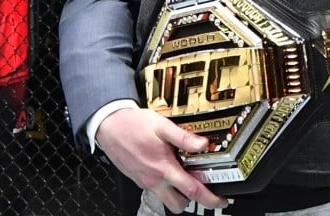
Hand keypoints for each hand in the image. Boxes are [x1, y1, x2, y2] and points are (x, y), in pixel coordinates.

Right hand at [96, 107, 227, 213]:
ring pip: (166, 200)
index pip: (193, 191)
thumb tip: (203, 144)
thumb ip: (183, 137)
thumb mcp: (161, 125)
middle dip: (193, 201)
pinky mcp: (138, 179)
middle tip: (202, 188)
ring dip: (177, 194)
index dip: (211, 199)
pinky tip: (166, 167)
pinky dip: (164, 184)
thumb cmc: (132, 124)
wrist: (108, 125)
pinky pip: (155, 189)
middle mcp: (154, 180)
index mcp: (164, 168)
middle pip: (179, 205)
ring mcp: (145, 181)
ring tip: (183, 176)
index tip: (221, 200)